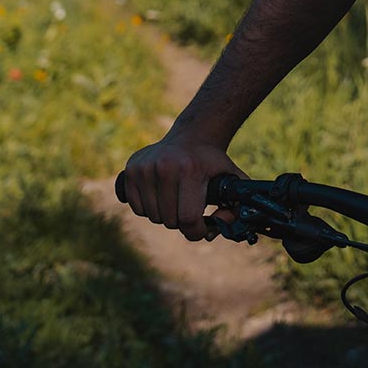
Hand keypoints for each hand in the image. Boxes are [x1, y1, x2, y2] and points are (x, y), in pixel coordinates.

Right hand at [120, 133, 246, 241]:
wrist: (191, 136)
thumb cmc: (211, 162)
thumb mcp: (232, 178)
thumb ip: (236, 206)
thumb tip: (222, 227)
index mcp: (189, 170)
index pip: (188, 219)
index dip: (197, 231)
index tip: (202, 228)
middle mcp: (164, 167)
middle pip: (170, 221)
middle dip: (182, 222)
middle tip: (189, 208)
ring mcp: (144, 168)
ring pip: (153, 216)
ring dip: (165, 215)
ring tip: (176, 200)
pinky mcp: (130, 170)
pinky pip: (137, 208)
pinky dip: (149, 208)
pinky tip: (160, 195)